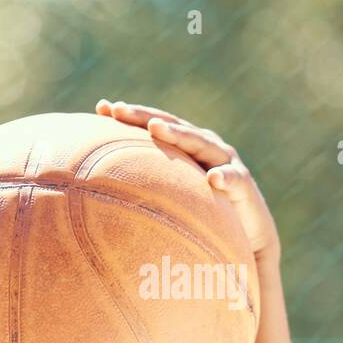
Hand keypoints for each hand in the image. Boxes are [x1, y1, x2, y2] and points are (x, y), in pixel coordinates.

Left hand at [95, 99, 280, 264]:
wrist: (245, 235)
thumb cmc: (201, 213)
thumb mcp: (170, 197)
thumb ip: (144, 186)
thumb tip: (96, 188)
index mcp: (185, 147)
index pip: (155, 125)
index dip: (130, 116)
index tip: (101, 107)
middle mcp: (206, 147)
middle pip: (173, 127)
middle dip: (144, 116)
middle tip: (118, 109)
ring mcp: (226, 164)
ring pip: (201, 144)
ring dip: (178, 135)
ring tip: (154, 128)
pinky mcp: (243, 187)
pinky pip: (234, 181)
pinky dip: (225, 177)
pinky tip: (213, 179)